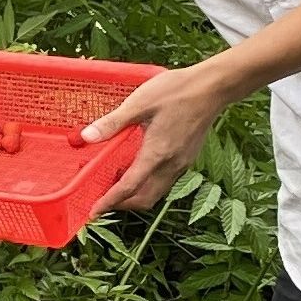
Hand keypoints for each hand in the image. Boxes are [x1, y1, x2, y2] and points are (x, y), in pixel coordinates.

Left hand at [80, 65, 239, 216]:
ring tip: (114, 184)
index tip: (93, 213)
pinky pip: (165, 181)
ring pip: (156, 192)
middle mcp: (172, 164)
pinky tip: (135, 167)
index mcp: (157, 153)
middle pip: (145, 198)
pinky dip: (147, 183)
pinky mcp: (187, 157)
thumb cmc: (177, 91)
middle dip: (121, 204)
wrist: (214, 87)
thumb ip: (112, 123)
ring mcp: (182, 163)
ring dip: (135, 195)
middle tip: (100, 199)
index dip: (109, 202)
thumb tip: (86, 136)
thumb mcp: (139, 103)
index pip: (129, 187)